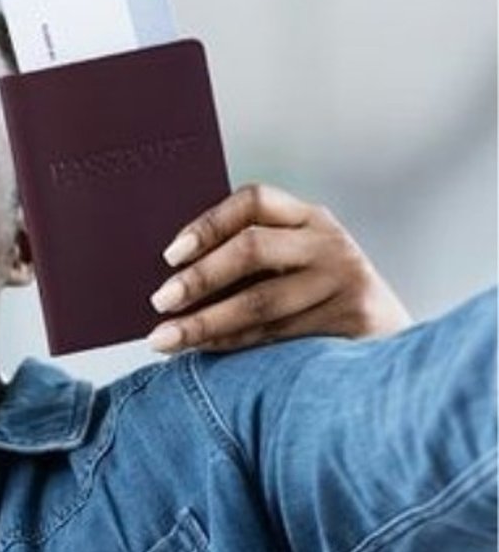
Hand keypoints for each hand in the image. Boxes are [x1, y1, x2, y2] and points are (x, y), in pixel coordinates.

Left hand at [146, 183, 409, 352]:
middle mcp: (327, 242)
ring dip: (204, 323)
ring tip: (162, 339)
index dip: (208, 224)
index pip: (254, 201)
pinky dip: (231, 343)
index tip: (170, 255)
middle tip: (159, 301)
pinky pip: (275, 333)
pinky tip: (202, 350)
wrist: (391, 342)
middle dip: (199, 277)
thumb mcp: (293, 265)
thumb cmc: (317, 302)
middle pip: (252, 248)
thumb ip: (247, 261)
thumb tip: (170, 280)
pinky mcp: (350, 317)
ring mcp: (342, 279)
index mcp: (307, 218)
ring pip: (260, 301)